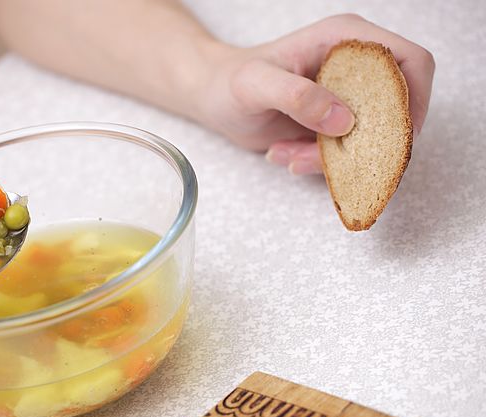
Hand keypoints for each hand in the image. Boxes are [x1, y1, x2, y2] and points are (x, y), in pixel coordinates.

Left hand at [196, 14, 434, 173]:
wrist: (213, 97)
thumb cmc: (231, 81)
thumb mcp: (255, 85)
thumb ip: (297, 96)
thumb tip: (342, 119)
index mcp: (346, 40)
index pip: (410, 61)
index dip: (416, 98)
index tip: (398, 135)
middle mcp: (354, 67)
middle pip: (396, 109)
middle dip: (366, 144)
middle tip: (322, 158)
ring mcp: (346, 98)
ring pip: (368, 140)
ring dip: (332, 159)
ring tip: (287, 153)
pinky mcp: (333, 125)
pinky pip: (344, 154)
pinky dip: (316, 163)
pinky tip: (283, 154)